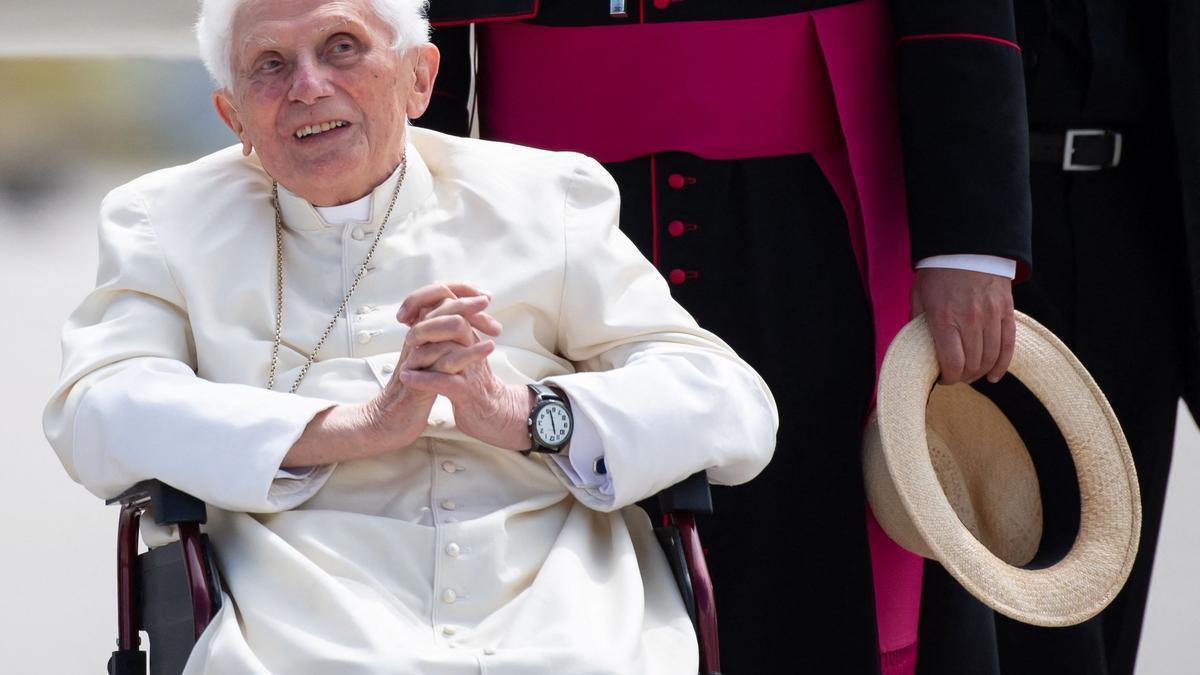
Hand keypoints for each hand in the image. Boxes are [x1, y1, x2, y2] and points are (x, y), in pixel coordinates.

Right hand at [282, 283, 507, 466]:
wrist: (392, 421)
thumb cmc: (415, 390)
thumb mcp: (429, 359)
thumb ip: (441, 340)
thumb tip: (461, 320)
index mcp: (419, 333)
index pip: (435, 297)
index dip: (459, 292)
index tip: (483, 297)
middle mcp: (416, 340)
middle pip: (438, 305)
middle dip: (466, 300)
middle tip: (487, 299)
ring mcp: (416, 357)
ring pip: (442, 328)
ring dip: (471, 322)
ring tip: (495, 326)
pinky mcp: (420, 378)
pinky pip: (445, 360)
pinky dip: (470, 353)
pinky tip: (488, 349)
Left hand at [396, 283, 532, 450]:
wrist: (492, 412)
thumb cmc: (470, 381)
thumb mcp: (462, 350)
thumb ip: (447, 331)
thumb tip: (424, 310)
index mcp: (469, 335)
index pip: (452, 305)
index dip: (426, 304)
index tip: (404, 315)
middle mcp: (473, 347)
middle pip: (454, 321)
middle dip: (427, 326)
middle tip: (409, 338)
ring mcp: (471, 368)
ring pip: (449, 350)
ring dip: (423, 353)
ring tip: (406, 359)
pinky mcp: (467, 391)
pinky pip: (444, 380)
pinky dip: (423, 379)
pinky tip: (408, 378)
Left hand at [910, 268, 1015, 384]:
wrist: (966, 246)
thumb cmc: (937, 273)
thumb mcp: (918, 297)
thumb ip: (917, 324)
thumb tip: (916, 348)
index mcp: (944, 317)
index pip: (952, 362)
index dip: (948, 378)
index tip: (942, 379)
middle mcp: (970, 319)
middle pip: (972, 364)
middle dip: (962, 376)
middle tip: (955, 376)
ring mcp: (991, 315)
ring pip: (991, 357)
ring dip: (980, 372)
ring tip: (971, 374)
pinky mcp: (1006, 311)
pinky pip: (1008, 345)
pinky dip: (1002, 364)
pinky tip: (994, 376)